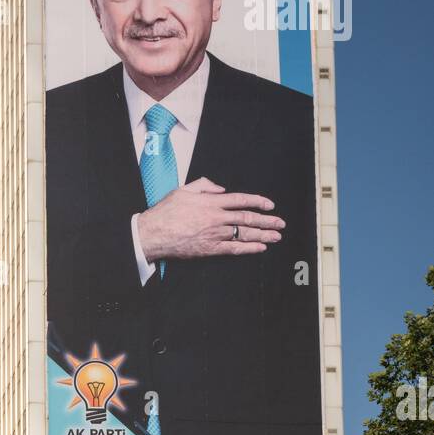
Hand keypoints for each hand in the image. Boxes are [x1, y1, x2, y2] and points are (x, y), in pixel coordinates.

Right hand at [135, 177, 284, 261]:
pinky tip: (260, 248)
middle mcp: (216, 218)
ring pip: (244, 234)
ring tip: (276, 236)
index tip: (270, 205)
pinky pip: (233, 249)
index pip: (241, 200)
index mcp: (211, 202)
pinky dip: (248, 249)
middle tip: (280, 223)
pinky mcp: (209, 249)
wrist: (154, 233)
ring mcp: (214, 234)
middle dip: (266, 220)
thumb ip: (204, 185)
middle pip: (247, 218)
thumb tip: (221, 189)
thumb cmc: (166, 212)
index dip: (258, 202)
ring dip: (262, 235)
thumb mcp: (184, 190)